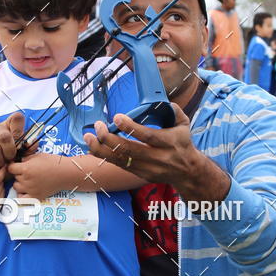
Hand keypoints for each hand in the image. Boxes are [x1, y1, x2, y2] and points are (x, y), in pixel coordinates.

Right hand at [0, 112, 36, 174]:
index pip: (17, 118)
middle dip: (9, 153)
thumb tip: (33, 142)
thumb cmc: (4, 164)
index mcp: (8, 126)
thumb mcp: (19, 158)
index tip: (19, 147)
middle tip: (8, 160)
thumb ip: (27, 150)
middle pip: (5, 135)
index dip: (19, 131)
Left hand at [7, 153, 63, 199]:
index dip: (13, 165)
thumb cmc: (52, 162)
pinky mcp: (36, 197)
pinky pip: (22, 199)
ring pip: (16, 187)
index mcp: (25, 169)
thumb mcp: (37, 155)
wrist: (65, 172)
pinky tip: (26, 190)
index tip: (16, 165)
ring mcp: (30, 190)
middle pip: (14, 177)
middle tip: (27, 171)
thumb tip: (18, 161)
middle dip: (18, 173)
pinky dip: (22, 195)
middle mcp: (26, 180)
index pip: (10, 168)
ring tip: (28, 179)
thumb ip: (25, 159)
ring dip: (20, 183)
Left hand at [84, 103, 230, 203]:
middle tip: (97, 126)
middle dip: (109, 138)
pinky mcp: (139, 174)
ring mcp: (147, 168)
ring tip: (88, 137)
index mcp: (169, 143)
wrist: (187, 172)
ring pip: (120, 159)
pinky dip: (104, 156)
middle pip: (129, 150)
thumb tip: (160, 101)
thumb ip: (174, 110)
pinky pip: (119, 165)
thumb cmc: (182, 143)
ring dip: (101, 149)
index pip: (148, 136)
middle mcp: (157, 157)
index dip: (131, 128)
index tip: (117, 117)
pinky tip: (93, 147)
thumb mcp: (184, 124)